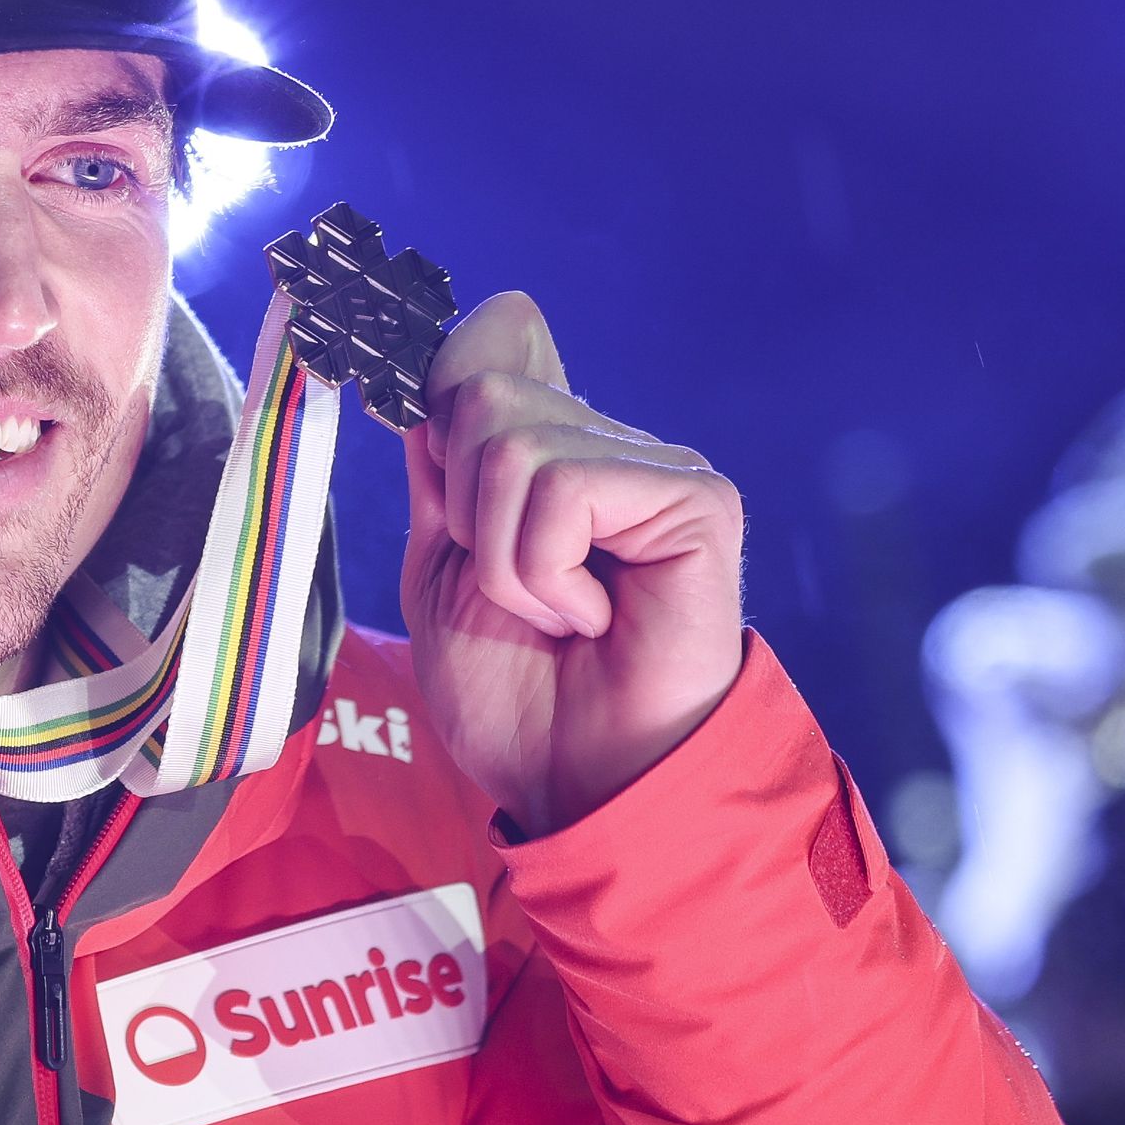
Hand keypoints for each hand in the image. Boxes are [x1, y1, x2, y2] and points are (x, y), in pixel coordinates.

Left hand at [399, 290, 746, 835]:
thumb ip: (440, 468)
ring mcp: (653, 467)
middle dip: (461, 509)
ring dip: (502, 556)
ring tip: (554, 613)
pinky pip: (563, 488)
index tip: (431, 470)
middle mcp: (603, 446)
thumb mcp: (440, 568)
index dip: (437, 388)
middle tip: (511, 589)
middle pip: (477, 390)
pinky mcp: (693, 498)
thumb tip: (439, 357)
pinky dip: (544, 571)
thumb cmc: (514, 697)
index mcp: (545, 452)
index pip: (488, 341)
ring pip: (509, 440)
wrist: (575, 783)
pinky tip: (592, 617)